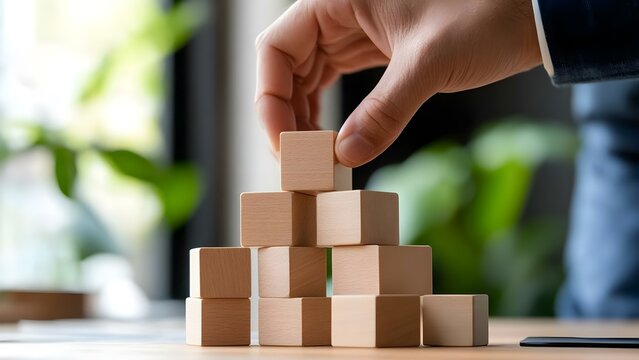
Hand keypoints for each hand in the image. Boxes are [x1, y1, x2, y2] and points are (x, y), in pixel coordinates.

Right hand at [255, 0, 540, 166]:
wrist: (528, 16)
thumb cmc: (486, 16)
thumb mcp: (429, 63)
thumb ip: (385, 111)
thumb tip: (345, 157)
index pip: (276, 48)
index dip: (269, 98)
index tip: (284, 143)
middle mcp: (338, 10)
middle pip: (286, 66)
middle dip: (286, 115)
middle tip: (298, 163)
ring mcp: (353, 30)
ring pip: (307, 77)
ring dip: (304, 118)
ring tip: (314, 159)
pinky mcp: (371, 48)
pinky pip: (333, 82)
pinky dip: (327, 113)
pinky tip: (333, 142)